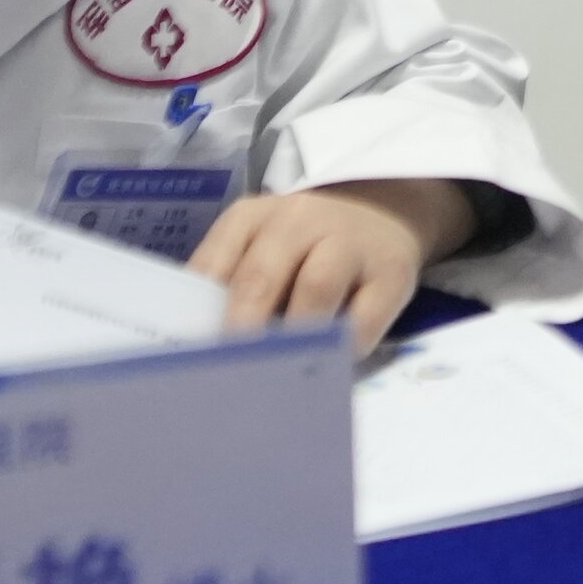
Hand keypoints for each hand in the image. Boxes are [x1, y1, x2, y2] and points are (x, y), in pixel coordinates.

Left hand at [189, 180, 470, 354]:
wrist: (383, 210)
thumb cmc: (305, 246)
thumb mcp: (262, 246)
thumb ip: (233, 285)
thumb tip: (202, 350)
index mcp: (252, 217)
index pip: (214, 264)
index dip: (199, 314)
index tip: (190, 356)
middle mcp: (299, 221)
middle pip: (261, 276)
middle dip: (242, 329)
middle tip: (230, 373)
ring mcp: (349, 243)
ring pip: (315, 288)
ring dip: (294, 335)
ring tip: (280, 372)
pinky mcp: (392, 272)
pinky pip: (365, 318)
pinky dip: (343, 347)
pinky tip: (330, 362)